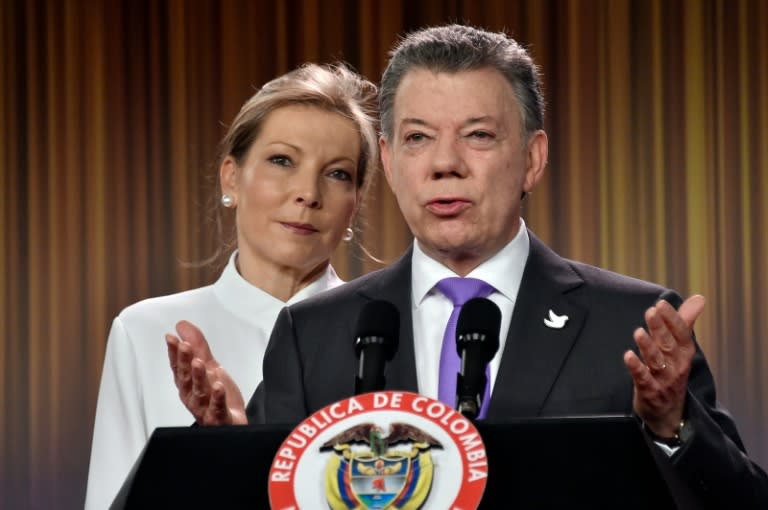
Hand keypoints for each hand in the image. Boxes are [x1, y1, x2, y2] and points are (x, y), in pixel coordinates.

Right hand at [165, 320, 246, 424]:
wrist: (232, 423)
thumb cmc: (218, 397)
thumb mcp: (210, 367)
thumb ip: (197, 347)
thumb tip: (182, 326)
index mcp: (188, 384)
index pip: (178, 367)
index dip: (174, 352)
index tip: (171, 338)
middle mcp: (193, 396)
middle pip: (186, 378)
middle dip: (184, 362)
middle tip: (184, 346)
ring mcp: (205, 408)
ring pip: (200, 392)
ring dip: (198, 377)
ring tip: (199, 363)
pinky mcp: (219, 417)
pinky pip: (217, 408)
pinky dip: (217, 398)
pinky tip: (218, 387)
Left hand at [623, 295, 704, 436]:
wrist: (669, 414)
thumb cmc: (672, 373)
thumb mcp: (680, 348)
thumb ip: (685, 322)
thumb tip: (699, 299)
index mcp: (684, 353)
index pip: (681, 334)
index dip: (672, 319)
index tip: (661, 304)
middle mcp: (677, 366)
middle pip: (668, 345)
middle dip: (660, 328)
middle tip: (651, 312)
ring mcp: (664, 381)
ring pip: (657, 362)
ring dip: (648, 347)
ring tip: (638, 332)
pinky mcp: (650, 392)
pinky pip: (643, 379)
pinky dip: (636, 368)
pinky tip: (627, 356)